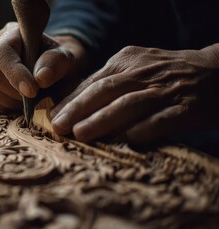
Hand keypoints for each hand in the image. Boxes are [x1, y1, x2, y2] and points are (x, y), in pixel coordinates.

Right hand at [0, 22, 87, 110]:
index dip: (15, 75)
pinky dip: (3, 104)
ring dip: (9, 100)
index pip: (2, 53)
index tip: (32, 91)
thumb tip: (41, 79)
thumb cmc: (54, 60)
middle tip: (34, 98)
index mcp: (8, 33)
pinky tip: (17, 100)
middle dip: (15, 92)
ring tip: (26, 99)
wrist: (46, 67)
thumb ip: (56, 64)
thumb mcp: (63, 57)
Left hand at [51, 45, 218, 143]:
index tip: (52, 116)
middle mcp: (141, 73)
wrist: (215, 71)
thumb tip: (71, 108)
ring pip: (127, 104)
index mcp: (125, 61)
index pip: (92, 82)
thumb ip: (107, 85)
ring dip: (102, 120)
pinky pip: (160, 119)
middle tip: (58, 126)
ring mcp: (163, 89)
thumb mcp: (134, 69)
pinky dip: (143, 130)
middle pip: (104, 90)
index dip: (70, 100)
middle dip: (78, 108)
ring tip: (80, 134)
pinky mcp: (185, 107)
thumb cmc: (164, 76)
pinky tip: (127, 141)